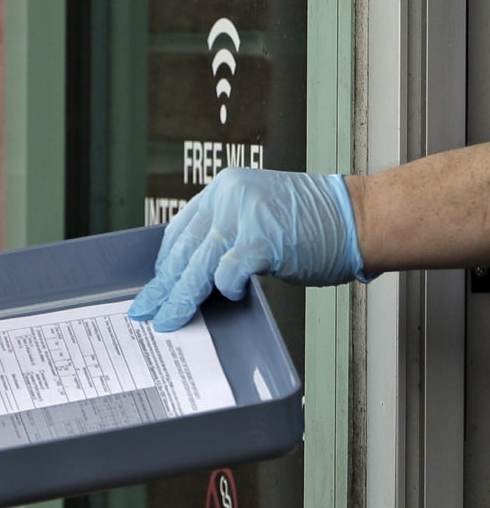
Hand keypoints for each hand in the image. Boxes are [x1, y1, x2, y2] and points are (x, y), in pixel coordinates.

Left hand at [127, 168, 367, 331]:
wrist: (361, 217)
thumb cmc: (319, 223)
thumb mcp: (259, 217)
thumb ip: (228, 235)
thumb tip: (198, 271)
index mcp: (225, 188)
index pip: (181, 229)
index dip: (166, 261)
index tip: (157, 283)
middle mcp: (228, 196)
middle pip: (183, 249)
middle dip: (164, 286)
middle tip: (147, 310)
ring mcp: (244, 216)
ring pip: (197, 265)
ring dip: (181, 298)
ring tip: (169, 319)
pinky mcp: (261, 239)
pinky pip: (227, 272)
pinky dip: (225, 289)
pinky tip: (228, 296)